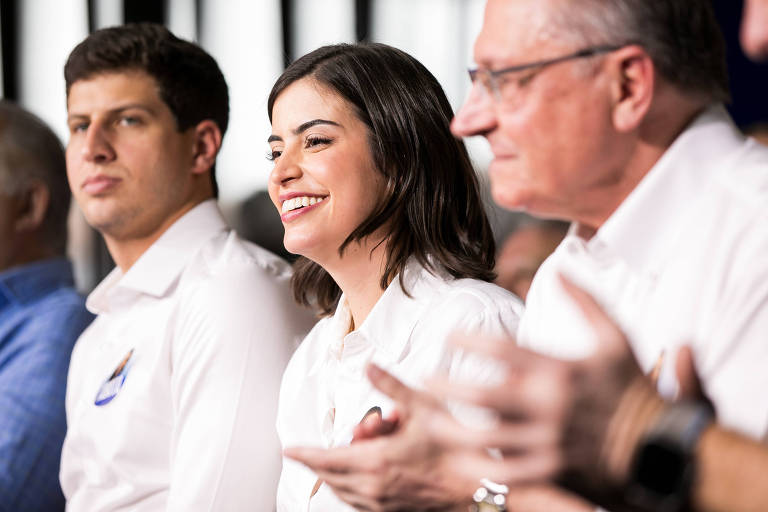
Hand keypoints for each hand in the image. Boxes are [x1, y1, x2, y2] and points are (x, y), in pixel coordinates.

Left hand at [284, 364, 491, 510]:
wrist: (479, 486)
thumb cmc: (455, 447)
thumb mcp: (423, 408)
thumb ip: (391, 387)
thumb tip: (369, 367)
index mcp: (376, 462)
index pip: (325, 459)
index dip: (304, 454)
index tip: (289, 450)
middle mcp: (373, 488)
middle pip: (331, 475)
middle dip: (326, 456)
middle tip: (337, 440)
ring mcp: (381, 504)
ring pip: (343, 490)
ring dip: (340, 471)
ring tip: (355, 451)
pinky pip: (358, 502)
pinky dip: (353, 487)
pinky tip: (365, 473)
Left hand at [428, 276, 658, 489]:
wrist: (660, 447)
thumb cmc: (632, 389)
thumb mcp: (615, 339)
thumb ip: (586, 303)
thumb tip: (561, 270)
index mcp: (559, 370)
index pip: (500, 348)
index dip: (467, 338)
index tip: (450, 335)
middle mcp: (548, 405)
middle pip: (481, 395)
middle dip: (446, 386)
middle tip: (425, 378)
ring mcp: (548, 441)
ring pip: (485, 437)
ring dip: (450, 428)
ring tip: (429, 418)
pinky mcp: (551, 470)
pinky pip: (505, 472)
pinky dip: (477, 466)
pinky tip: (458, 457)